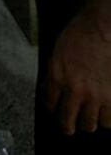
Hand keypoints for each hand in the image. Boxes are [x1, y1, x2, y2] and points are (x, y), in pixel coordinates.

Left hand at [44, 11, 110, 133]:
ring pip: (90, 125)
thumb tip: (50, 90)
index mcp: (58, 77)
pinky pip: (109, 121)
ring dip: (89, 121)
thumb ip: (54, 73)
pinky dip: (106, 118)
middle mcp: (75, 90)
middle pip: (68, 123)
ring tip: (90, 115)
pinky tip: (104, 111)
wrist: (102, 28)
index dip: (52, 108)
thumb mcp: (57, 51)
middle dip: (67, 126)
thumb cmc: (80, 33)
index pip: (50, 104)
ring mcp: (95, 96)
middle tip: (69, 125)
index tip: (55, 109)